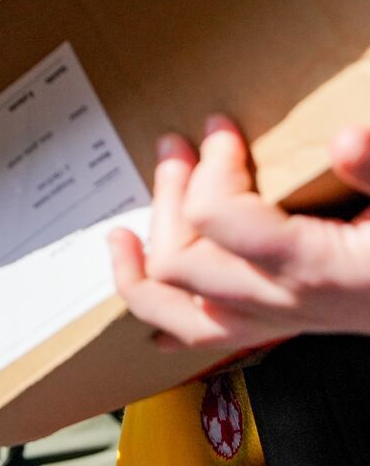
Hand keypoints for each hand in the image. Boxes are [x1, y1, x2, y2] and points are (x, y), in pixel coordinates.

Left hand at [110, 117, 369, 349]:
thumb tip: (349, 140)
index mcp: (315, 267)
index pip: (219, 219)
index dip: (210, 166)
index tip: (219, 129)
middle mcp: (286, 302)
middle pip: (182, 260)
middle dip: (167, 196)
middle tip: (174, 147)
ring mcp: (281, 321)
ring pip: (178, 314)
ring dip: (140, 271)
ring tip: (118, 235)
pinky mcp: (285, 325)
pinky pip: (204, 336)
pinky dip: (161, 313)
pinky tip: (144, 289)